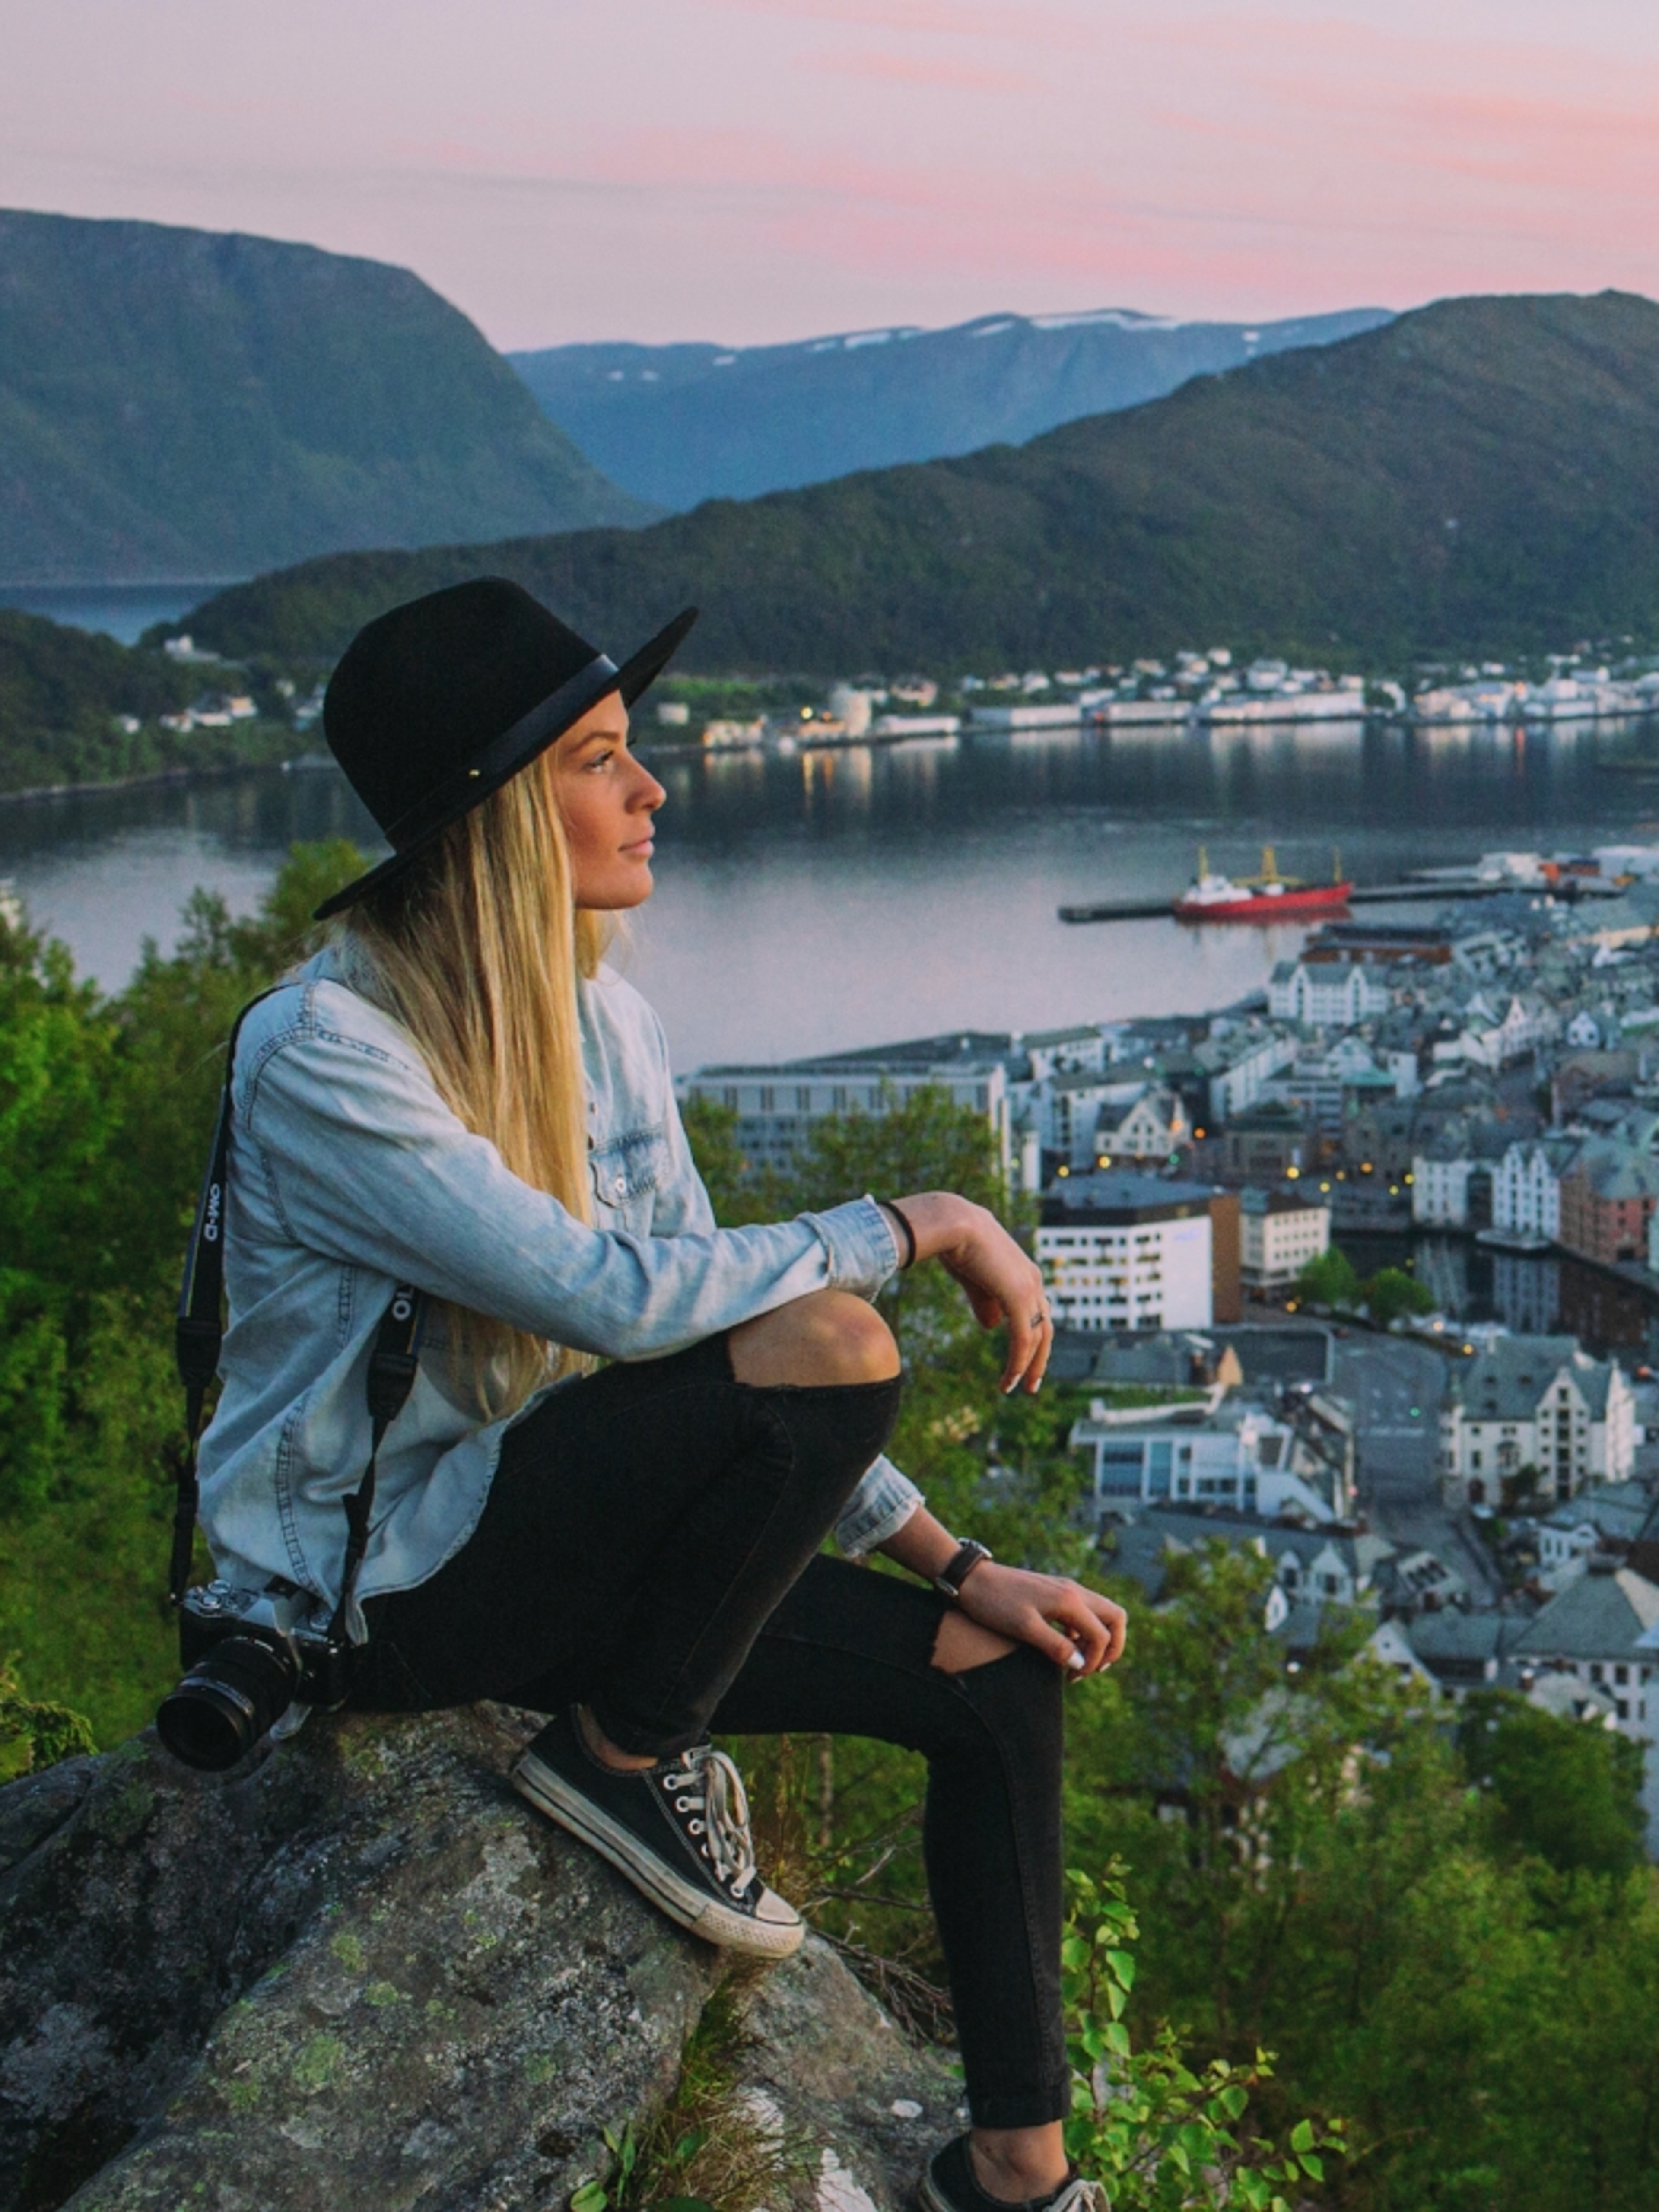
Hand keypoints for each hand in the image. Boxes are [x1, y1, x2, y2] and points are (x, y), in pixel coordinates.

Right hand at [885, 1192, 1052, 1393]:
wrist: (954, 1223)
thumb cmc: (958, 1244)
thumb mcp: (975, 1280)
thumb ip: (985, 1302)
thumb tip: (993, 1326)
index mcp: (1025, 1274)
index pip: (1036, 1314)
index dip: (1031, 1339)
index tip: (1022, 1361)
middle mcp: (1033, 1281)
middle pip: (1045, 1329)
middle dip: (1039, 1359)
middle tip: (1031, 1384)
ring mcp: (1029, 1289)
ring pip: (1038, 1337)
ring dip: (1028, 1366)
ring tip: (1016, 1387)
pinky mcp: (1019, 1298)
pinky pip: (1023, 1339)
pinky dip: (1018, 1362)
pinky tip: (1010, 1378)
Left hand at [956, 1561, 1126, 1675]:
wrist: (971, 1579)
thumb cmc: (995, 1604)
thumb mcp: (1024, 1628)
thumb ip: (1056, 1646)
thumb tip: (1081, 1663)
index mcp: (1069, 1600)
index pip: (1102, 1635)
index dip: (1095, 1660)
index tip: (1074, 1676)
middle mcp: (1073, 1591)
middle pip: (1114, 1617)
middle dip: (1112, 1646)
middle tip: (1093, 1668)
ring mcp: (1065, 1589)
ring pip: (1101, 1613)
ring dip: (1098, 1639)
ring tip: (1078, 1663)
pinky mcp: (1055, 1592)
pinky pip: (1083, 1612)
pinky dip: (1083, 1631)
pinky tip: (1065, 1646)